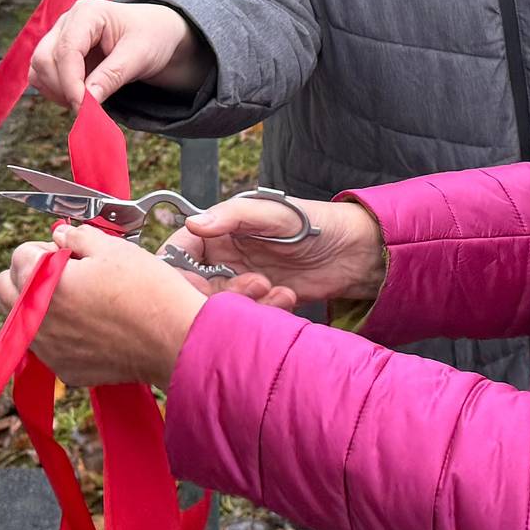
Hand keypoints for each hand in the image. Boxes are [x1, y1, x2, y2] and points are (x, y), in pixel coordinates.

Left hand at [0, 224, 208, 386]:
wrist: (177, 339)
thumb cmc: (147, 290)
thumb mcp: (112, 247)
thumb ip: (75, 236)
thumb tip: (59, 236)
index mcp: (43, 284)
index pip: (19, 256)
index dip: (45, 248)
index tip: (68, 253)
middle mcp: (37, 321)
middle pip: (6, 290)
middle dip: (28, 276)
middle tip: (64, 272)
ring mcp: (49, 351)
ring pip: (23, 321)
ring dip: (40, 305)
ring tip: (79, 299)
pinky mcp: (66, 370)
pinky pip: (48, 347)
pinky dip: (60, 334)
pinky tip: (91, 326)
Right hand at [31, 0, 207, 105]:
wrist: (158, 35)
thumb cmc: (152, 37)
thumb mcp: (139, 56)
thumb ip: (111, 76)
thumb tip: (87, 101)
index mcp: (87, 13)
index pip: (65, 50)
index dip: (71, 83)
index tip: (84, 108)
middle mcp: (67, 23)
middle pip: (44, 60)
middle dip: (63, 89)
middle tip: (89, 109)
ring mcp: (60, 38)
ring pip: (39, 70)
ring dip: (57, 92)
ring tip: (87, 102)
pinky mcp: (59, 55)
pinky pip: (43, 78)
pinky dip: (56, 93)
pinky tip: (80, 97)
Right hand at [162, 195, 387, 307]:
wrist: (353, 252)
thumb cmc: (312, 222)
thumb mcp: (273, 213)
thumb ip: (232, 217)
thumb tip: (194, 224)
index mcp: (218, 232)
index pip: (180, 251)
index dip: (176, 270)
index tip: (186, 286)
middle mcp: (223, 259)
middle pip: (194, 286)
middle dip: (213, 294)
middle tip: (248, 287)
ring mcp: (240, 282)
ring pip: (219, 305)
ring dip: (243, 303)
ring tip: (274, 288)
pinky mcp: (259, 303)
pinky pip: (245, 316)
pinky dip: (262, 311)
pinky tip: (287, 296)